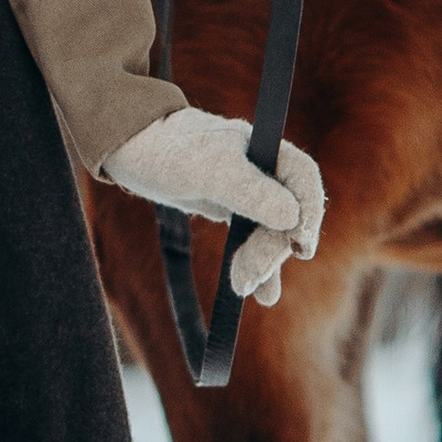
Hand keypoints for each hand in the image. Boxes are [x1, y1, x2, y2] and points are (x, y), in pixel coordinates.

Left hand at [98, 107, 325, 308]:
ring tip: (244, 289)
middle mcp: (263, 167)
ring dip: (264, 262)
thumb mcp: (207, 171)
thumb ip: (249, 191)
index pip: (303, 179)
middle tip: (249, 277)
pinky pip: (254, 239)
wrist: (132, 150)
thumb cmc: (168, 152)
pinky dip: (258, 266)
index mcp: (264, 147)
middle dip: (272, 248)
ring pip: (272, 231)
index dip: (309, 213)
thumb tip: (291, 218)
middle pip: (288, 213)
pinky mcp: (232, 208)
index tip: (298, 248)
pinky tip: (261, 294)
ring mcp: (250, 189)